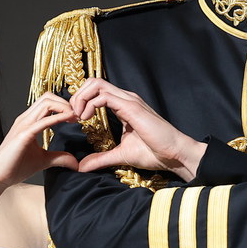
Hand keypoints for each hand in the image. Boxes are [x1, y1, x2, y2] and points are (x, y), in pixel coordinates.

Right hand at [0, 93, 78, 186]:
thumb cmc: (15, 167)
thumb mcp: (44, 160)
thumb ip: (59, 157)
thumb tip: (75, 163)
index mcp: (29, 121)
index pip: (48, 102)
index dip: (64, 106)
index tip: (76, 117)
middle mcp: (25, 119)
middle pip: (48, 97)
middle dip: (66, 102)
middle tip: (78, 115)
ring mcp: (23, 125)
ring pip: (46, 103)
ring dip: (64, 107)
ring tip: (75, 117)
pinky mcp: (23, 135)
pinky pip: (43, 121)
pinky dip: (58, 117)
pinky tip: (69, 119)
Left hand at [69, 78, 205, 180]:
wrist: (174, 154)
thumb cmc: (154, 153)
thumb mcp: (121, 155)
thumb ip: (101, 158)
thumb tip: (82, 166)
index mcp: (123, 106)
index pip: (96, 91)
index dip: (81, 101)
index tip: (74, 119)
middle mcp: (125, 98)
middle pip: (93, 81)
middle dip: (77, 95)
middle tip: (73, 115)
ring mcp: (129, 100)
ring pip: (96, 83)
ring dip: (81, 97)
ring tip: (77, 116)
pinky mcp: (131, 107)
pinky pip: (103, 96)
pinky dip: (89, 105)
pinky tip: (86, 119)